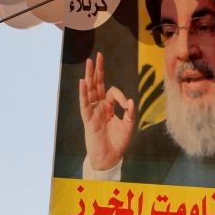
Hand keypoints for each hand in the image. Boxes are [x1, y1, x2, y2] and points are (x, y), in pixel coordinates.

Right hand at [78, 51, 135, 170]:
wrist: (109, 159)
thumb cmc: (118, 143)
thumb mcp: (129, 127)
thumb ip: (130, 114)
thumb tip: (131, 101)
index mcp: (109, 108)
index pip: (112, 92)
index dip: (121, 96)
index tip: (127, 105)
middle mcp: (99, 107)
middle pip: (97, 85)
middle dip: (98, 70)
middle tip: (98, 55)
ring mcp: (93, 112)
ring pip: (90, 91)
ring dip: (90, 76)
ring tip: (89, 62)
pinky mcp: (88, 120)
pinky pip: (84, 104)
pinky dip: (83, 93)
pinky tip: (83, 82)